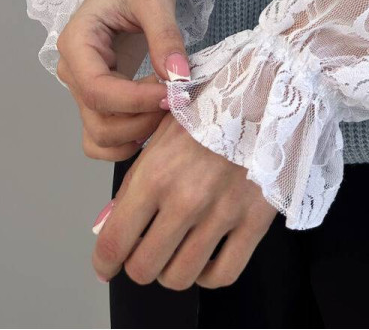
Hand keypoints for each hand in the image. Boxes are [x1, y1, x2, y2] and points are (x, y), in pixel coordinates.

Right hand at [56, 0, 191, 160]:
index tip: (173, 95)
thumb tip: (179, 78)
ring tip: (169, 106)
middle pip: (98, 118)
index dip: (135, 100)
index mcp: (77, 42)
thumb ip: (165, 36)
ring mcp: (84, 86)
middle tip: (178, 100)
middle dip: (141, 119)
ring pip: (100, 134)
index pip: (97, 88)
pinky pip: (103, 136)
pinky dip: (126, 141)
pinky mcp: (99, 96)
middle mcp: (73, 69)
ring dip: (137, 133)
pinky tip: (154, 121)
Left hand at [92, 110, 280, 289]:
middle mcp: (186, 200)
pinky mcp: (255, 222)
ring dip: (171, 270)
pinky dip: (208, 275)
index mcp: (156, 175)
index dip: (104, 263)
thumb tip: (107, 226)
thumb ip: (132, 183)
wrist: (265, 92)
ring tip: (176, 251)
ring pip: (180, 277)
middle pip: (144, 268)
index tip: (106, 266)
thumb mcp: (160, 135)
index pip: (115, 242)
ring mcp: (222, 214)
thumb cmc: (208, 110)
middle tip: (146, 250)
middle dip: (139, 264)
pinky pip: (223, 275)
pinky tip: (206, 257)